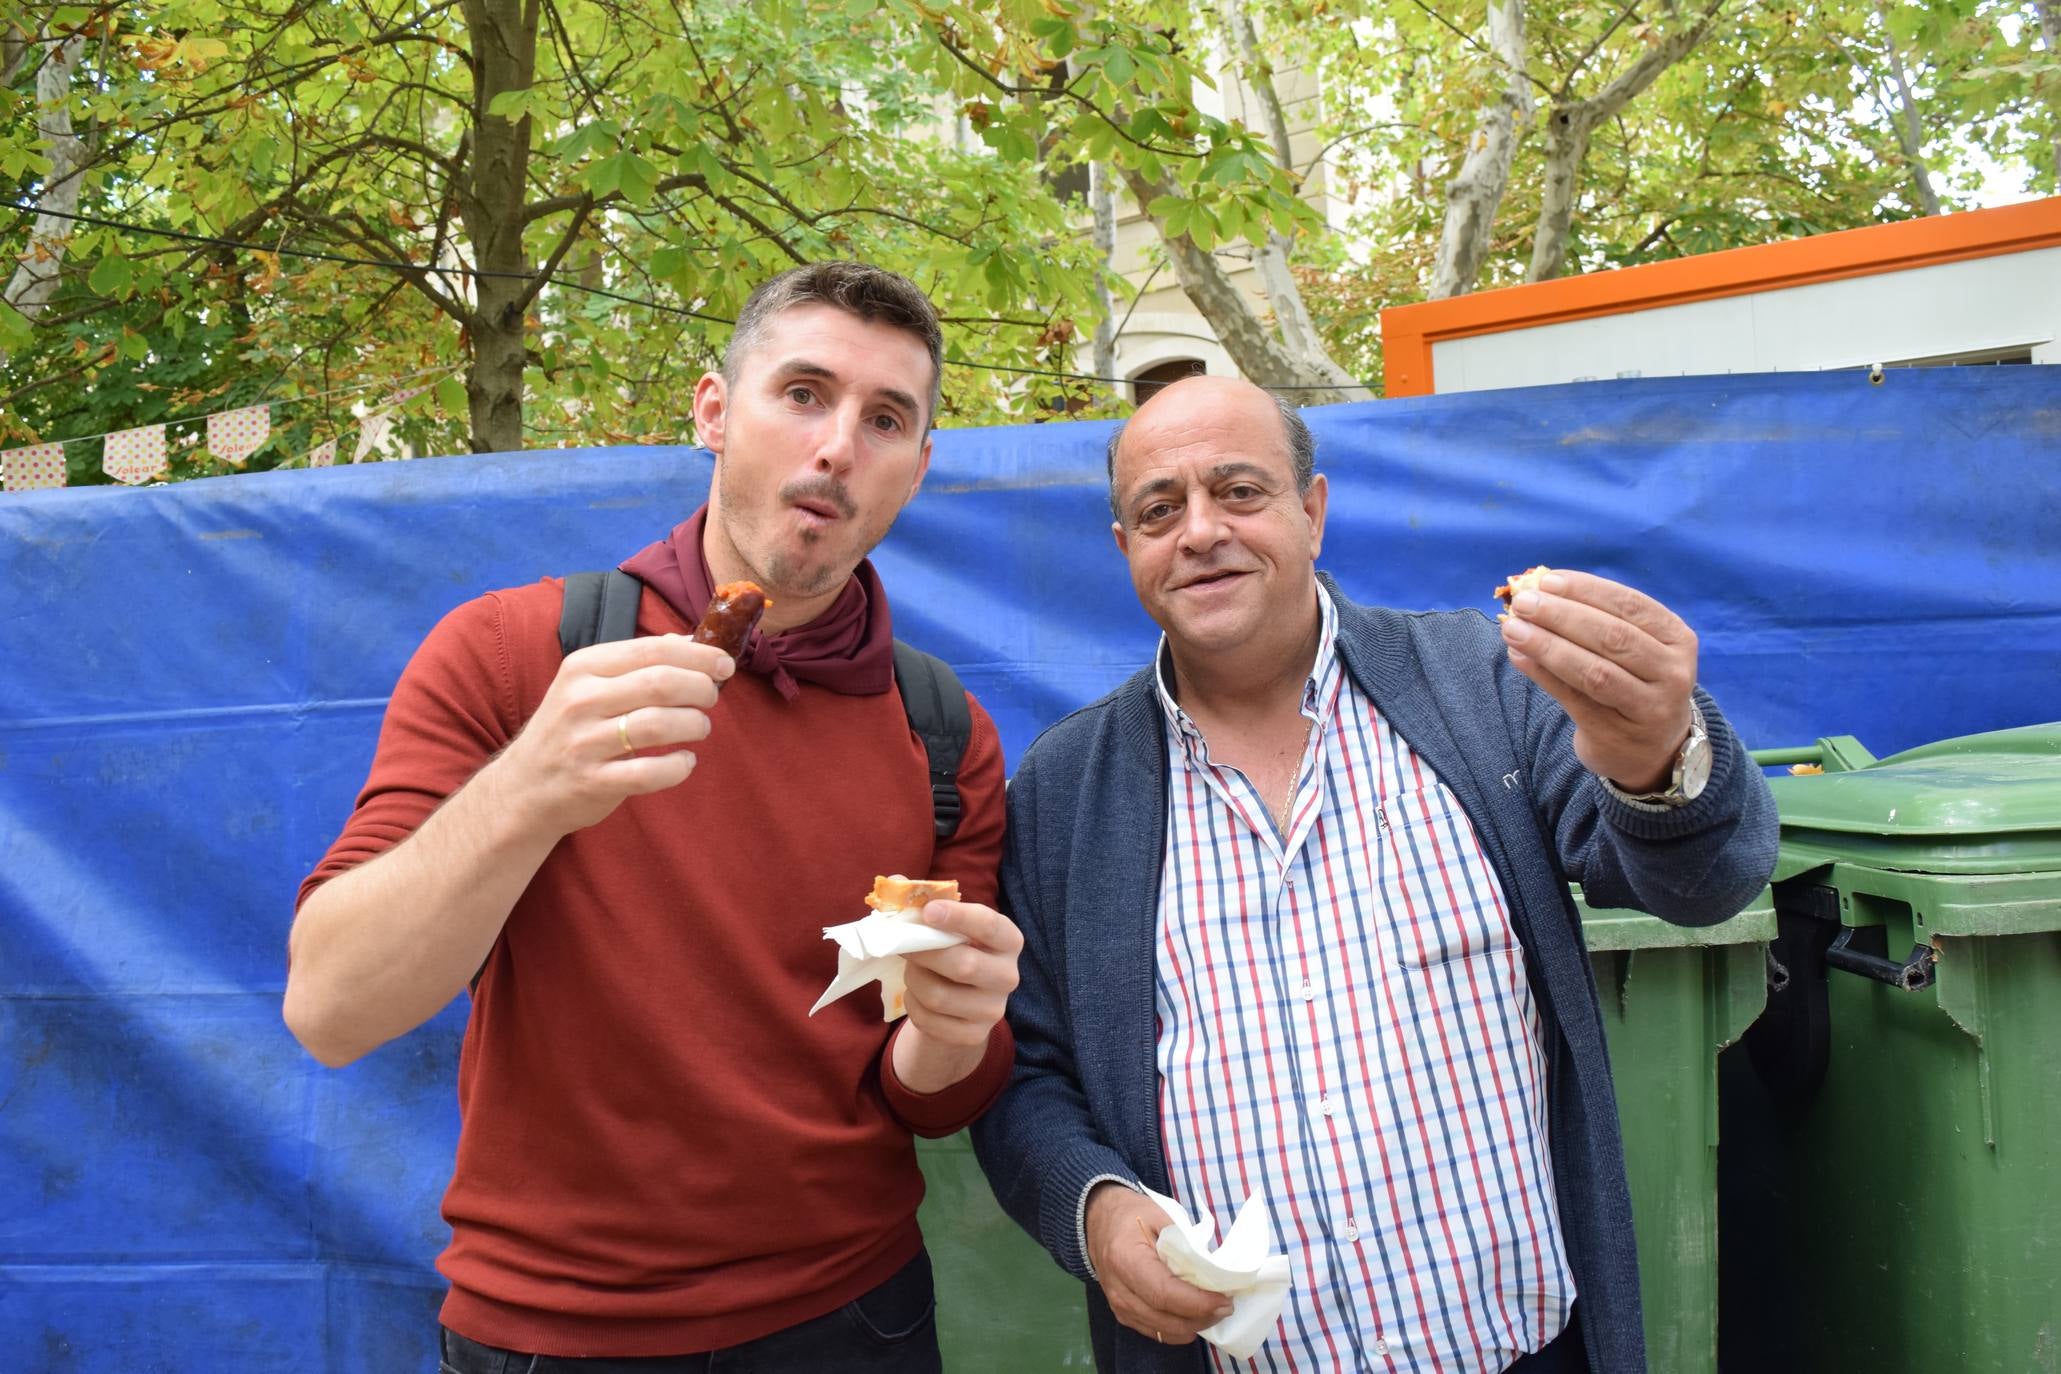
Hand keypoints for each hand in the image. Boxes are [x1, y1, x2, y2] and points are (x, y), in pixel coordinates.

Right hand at [495, 633, 735, 834]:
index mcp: (583, 667)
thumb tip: (688, 641)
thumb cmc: (569, 730)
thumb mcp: (588, 685)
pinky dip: (678, 767)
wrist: (523, 788)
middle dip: (701, 688)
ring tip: (700, 727)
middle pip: (661, 682)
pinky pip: (649, 773)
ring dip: (694, 724)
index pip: (652, 650)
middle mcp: (580, 700)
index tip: (724, 665)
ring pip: (658, 724)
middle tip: (712, 698)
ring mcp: (584, 742)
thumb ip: (635, 663)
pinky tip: (685, 762)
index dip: (698, 656)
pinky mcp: (592, 782)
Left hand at [892, 902, 1023, 1091]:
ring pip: (940, 995)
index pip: (989, 925)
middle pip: (963, 965)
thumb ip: (926, 902)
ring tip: (912, 971)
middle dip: (924, 953)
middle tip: (903, 945)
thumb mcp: (947, 926)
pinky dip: (913, 1005)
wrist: (961, 1004)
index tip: (928, 911)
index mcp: (1008, 940)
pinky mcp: (973, 1035)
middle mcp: (1008, 975)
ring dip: (915, 980)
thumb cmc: (954, 951)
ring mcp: (994, 1010)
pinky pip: (930, 1020)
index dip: (958, 916)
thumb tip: (897, 883)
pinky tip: (918, 996)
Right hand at [1085, 1184, 1233, 1345]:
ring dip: (1192, 1326)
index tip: (1224, 1300)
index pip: (1164, 1293)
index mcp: (1126, 1258)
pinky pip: (1154, 1332)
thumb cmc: (1131, 1214)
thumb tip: (1213, 1270)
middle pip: (1165, 1319)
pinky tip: (1193, 1316)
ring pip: (1161, 1331)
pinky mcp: (1122, 1314)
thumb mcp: (1160, 1215)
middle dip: (1200, 1318)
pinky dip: (1177, 1329)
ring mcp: (1118, 1305)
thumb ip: (1185, 1242)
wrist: (1098, 1220)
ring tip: (1212, 1311)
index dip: (1197, 1303)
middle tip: (1225, 1307)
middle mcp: (1119, 1288)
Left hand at [1499, 569, 1697, 791]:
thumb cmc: (1635, 682)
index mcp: (1677, 638)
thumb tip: (1538, 592)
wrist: (1654, 749)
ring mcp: (1648, 707)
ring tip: (1513, 630)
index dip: (1586, 590)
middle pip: (1612, 637)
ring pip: (1594, 671)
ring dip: (1547, 646)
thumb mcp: (1635, 648)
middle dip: (1562, 616)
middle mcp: (1671, 672)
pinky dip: (1542, 675)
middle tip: (1523, 603)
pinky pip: (1574, 699)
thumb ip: (1597, 619)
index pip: (1630, 605)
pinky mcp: (1617, 734)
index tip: (1547, 581)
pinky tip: (1518, 657)